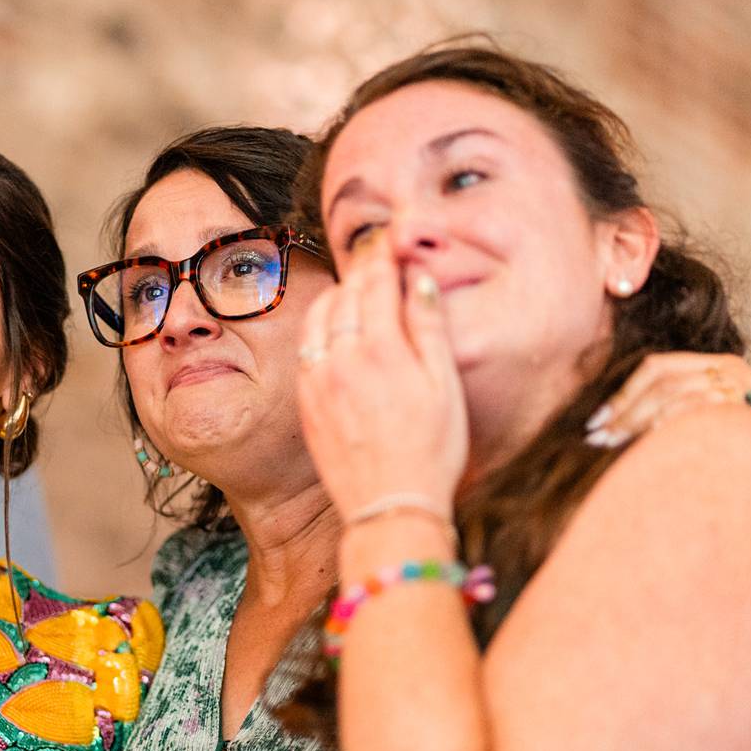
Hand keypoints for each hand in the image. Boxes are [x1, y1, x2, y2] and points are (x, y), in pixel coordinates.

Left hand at [296, 234, 467, 522]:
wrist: (390, 508)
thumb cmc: (430, 452)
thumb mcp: (444, 389)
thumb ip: (430, 329)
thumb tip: (419, 281)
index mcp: (382, 350)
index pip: (378, 283)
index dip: (385, 256)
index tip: (390, 242)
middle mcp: (342, 359)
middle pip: (347, 295)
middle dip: (363, 270)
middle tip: (376, 257)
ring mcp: (319, 381)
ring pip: (320, 318)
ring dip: (338, 296)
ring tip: (356, 290)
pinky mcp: (306, 403)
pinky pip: (306, 348)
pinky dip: (319, 328)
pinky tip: (334, 332)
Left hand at [585, 352, 750, 447]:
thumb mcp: (721, 417)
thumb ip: (685, 412)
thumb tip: (625, 431)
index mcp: (722, 366)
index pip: (659, 367)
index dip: (623, 392)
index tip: (597, 418)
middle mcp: (733, 371)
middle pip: (663, 382)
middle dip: (624, 409)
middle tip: (596, 435)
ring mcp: (745, 390)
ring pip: (677, 396)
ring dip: (638, 420)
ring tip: (612, 444)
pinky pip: (700, 414)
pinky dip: (670, 427)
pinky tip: (651, 445)